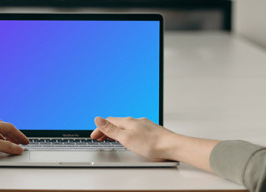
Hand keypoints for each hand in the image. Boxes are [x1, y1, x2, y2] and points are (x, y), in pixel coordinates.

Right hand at [91, 116, 219, 171]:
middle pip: (116, 123)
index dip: (99, 129)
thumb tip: (98, 119)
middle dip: (106, 130)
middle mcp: (135, 121)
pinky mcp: (150, 131)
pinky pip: (133, 129)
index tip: (94, 136)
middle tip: (100, 138)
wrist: (172, 146)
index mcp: (127, 122)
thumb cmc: (151, 144)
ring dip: (115, 131)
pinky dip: (125, 133)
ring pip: (125, 126)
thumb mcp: (126, 138)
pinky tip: (129, 138)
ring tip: (111, 138)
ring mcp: (143, 125)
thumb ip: (111, 129)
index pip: (108, 121)